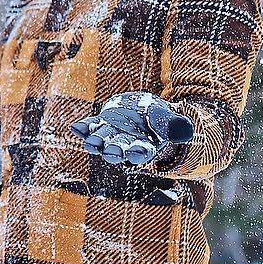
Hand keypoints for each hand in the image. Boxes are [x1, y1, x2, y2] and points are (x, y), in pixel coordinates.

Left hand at [71, 92, 193, 166]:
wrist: (143, 110)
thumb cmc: (160, 119)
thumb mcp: (171, 120)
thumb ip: (177, 127)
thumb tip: (186, 131)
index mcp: (144, 147)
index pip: (141, 153)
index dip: (138, 153)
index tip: (137, 151)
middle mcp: (125, 145)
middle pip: (119, 150)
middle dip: (115, 151)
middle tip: (112, 151)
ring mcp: (111, 135)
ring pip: (102, 141)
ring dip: (96, 142)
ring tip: (92, 143)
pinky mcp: (100, 124)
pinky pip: (90, 127)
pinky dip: (83, 128)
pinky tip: (76, 127)